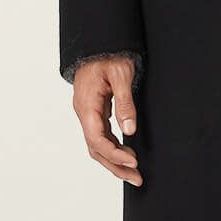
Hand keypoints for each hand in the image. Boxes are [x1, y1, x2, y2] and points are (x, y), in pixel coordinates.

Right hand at [72, 57, 142, 185]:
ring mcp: (87, 113)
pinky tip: (125, 155)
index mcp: (87, 106)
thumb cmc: (109, 55)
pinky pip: (100, 136)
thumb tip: (129, 130)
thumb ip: (125, 103)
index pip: (97, 140)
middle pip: (96, 149)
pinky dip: (112, 149)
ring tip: (133, 173)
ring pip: (97, 145)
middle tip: (137, 178)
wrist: (98, 42)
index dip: (115, 155)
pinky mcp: (94, 111)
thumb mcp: (121, 75)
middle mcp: (84, 113)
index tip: (134, 163)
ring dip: (114, 161)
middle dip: (115, 166)